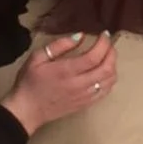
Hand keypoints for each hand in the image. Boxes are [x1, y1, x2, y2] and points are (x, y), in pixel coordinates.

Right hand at [0, 32, 117, 134]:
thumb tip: (80, 36)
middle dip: (112, 53)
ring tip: (108, 55)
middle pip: (106, 68)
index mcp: (66, 71)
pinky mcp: (87, 103)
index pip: (93, 57)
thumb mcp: (37, 57)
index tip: (104, 34)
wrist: (28, 109)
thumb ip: (59, 46)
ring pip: (109, 80)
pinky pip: (106, 91)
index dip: (103, 44)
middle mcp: (79, 84)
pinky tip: (105, 72)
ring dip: (113, 66)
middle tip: (109, 43)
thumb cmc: (30, 81)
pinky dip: (110, 79)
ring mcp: (85, 96)